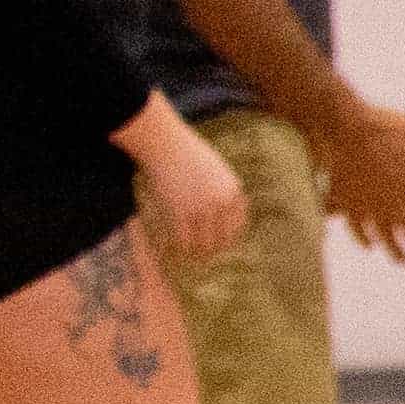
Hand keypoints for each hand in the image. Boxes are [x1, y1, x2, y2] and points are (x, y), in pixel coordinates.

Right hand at [129, 118, 248, 271]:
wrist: (166, 145)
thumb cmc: (188, 155)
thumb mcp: (217, 171)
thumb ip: (223, 192)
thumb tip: (223, 216)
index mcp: (234, 191)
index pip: (238, 225)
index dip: (229, 238)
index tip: (222, 246)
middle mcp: (223, 202)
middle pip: (223, 238)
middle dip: (214, 249)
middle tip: (205, 257)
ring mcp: (202, 208)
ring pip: (204, 242)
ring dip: (198, 253)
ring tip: (192, 258)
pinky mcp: (181, 211)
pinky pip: (184, 238)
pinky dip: (181, 247)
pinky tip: (177, 251)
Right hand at [314, 92, 404, 270]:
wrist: (341, 125)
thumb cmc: (384, 125)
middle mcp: (394, 202)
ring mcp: (369, 205)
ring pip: (386, 236)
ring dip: (396, 249)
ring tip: (403, 261)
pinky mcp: (346, 203)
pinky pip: (356, 227)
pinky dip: (363, 237)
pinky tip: (369, 245)